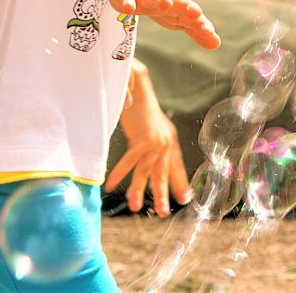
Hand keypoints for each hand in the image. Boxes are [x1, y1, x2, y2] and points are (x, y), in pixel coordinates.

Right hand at [108, 0, 219, 48]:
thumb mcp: (178, 13)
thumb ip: (195, 29)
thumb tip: (216, 44)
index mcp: (177, 5)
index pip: (190, 16)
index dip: (200, 24)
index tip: (210, 33)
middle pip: (176, 2)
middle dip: (185, 8)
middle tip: (196, 13)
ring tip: (166, 4)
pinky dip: (126, 2)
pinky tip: (129, 9)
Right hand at [110, 89, 193, 214]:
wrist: (136, 82)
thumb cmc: (140, 101)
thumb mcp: (149, 123)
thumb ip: (147, 138)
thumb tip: (151, 153)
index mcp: (169, 137)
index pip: (175, 164)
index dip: (180, 181)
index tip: (185, 197)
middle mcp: (165, 141)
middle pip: (162, 173)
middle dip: (163, 194)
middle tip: (164, 213)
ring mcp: (155, 141)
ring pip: (146, 171)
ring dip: (139, 190)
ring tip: (135, 207)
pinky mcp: (142, 139)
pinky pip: (130, 161)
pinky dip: (120, 173)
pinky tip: (111, 184)